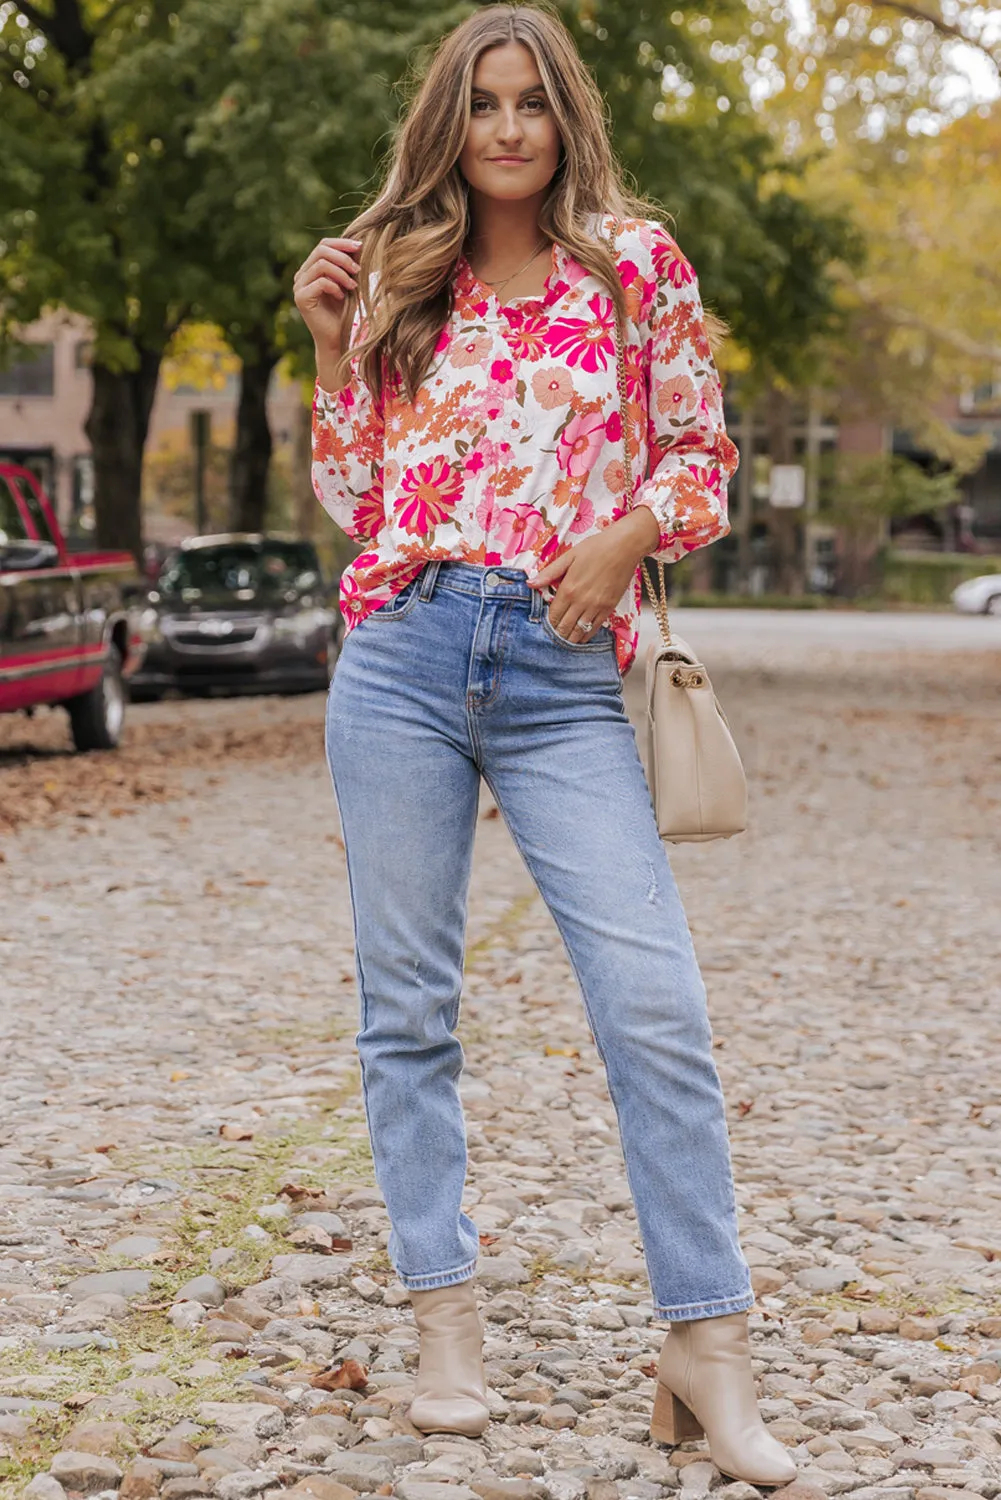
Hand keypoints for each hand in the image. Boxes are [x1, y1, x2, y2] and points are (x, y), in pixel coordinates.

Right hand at [293, 236, 362, 377]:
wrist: (336, 338)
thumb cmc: (343, 311)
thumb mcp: (348, 283)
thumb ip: (348, 265)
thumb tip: (359, 244)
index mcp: (310, 268)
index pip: (323, 245)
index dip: (342, 243)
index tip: (361, 246)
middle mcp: (301, 275)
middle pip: (321, 250)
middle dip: (343, 257)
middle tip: (358, 270)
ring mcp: (298, 286)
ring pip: (321, 264)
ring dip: (341, 273)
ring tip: (353, 286)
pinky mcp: (301, 298)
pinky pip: (320, 282)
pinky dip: (335, 286)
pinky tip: (342, 297)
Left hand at [528, 507, 659, 642]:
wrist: (625, 547)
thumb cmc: (597, 547)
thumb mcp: (569, 556)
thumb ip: (549, 572)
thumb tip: (530, 583)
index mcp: (568, 589)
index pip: (553, 615)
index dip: (548, 623)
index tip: (546, 625)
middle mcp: (581, 601)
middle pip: (564, 627)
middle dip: (557, 633)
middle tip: (553, 635)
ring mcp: (596, 607)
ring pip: (578, 631)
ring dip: (570, 638)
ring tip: (564, 639)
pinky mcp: (609, 608)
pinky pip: (594, 628)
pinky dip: (586, 635)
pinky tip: (581, 636)